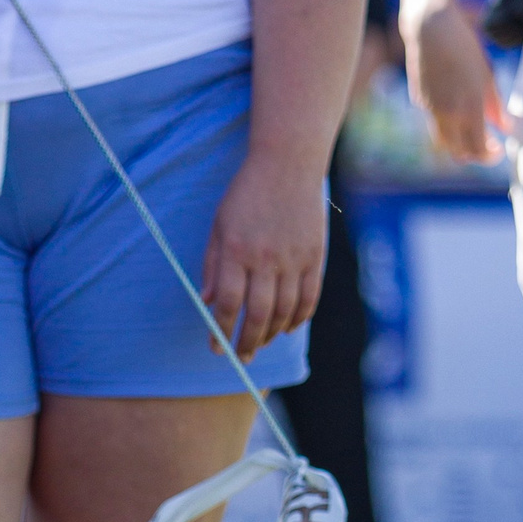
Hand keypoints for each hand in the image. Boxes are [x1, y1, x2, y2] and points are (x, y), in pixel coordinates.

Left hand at [201, 154, 326, 357]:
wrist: (288, 164)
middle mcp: (266, 259)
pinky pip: (309, 297)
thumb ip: (213, 265)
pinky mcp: (315, 256)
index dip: (222, 330)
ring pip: (285, 310)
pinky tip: (287, 328)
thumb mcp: (219, 225)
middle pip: (258, 313)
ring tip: (259, 344)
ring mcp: (294, 258)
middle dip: (247, 342)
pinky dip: (298, 318)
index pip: (230, 303)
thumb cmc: (246, 194)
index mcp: (237, 251)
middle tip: (240, 357)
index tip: (216, 347)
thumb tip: (208, 302)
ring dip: (271, 334)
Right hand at [402, 1, 504, 165]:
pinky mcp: (420, 100)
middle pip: (458, 152)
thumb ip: (495, 105)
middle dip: (474, 155)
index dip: (489, 155)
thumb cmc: (464, 47)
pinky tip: (456, 107)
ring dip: (459, 144)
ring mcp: (430, 109)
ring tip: (472, 134)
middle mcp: (447, 114)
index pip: (478, 148)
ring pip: (444, 141)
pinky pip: (434, 120)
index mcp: (468, 108)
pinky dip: (448, 123)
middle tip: (487, 148)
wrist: (430, 30)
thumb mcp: (486, 75)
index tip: (498, 151)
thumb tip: (504, 126)